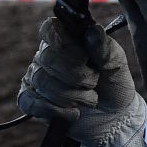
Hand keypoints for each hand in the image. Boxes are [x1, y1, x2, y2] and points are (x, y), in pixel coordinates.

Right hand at [18, 16, 146, 146]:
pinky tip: (73, 112)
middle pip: (48, 58)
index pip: (50, 29)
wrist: (113, 116)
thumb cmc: (113, 84)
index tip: (84, 58)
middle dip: (76, 75)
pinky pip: (31, 102)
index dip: (64, 43)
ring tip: (90, 99)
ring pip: (42, 81)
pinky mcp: (33, 101)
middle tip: (94, 83)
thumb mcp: (116, 64)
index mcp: (67, 39)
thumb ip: (105, 48)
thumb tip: (92, 31)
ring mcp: (37, 78)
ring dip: (71, 95)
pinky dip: (55, 109)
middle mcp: (47, 55)